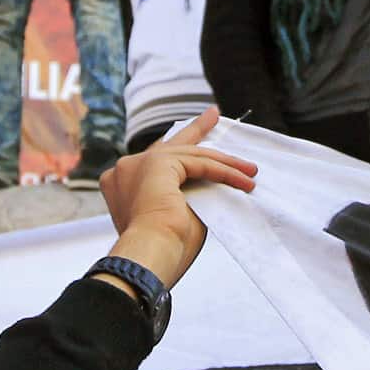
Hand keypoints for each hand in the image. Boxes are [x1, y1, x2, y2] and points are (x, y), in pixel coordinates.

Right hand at [98, 110, 257, 285]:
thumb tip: (209, 184)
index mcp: (120, 184)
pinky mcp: (158, 163)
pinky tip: (244, 180)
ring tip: (249, 170)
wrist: (151, 255)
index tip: (196, 140)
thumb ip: (183, 194)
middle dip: (196, 130)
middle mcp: (125, 169)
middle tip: (213, 115)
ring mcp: (138, 163)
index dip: (181, 152)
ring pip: (189, 156)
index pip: (155, 161)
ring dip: (224, 165)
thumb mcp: (173, 214)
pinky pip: (199, 163)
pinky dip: (224, 172)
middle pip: (169, 145)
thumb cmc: (163, 248)